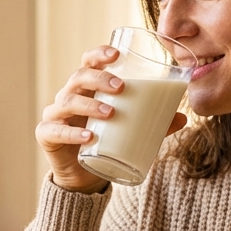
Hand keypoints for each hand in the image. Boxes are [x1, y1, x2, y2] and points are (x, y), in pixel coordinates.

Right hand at [36, 46, 187, 192]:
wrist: (85, 175)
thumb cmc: (107, 143)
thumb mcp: (132, 131)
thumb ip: (155, 124)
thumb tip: (183, 117)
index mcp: (88, 88)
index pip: (89, 62)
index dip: (99, 54)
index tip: (117, 54)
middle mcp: (69, 96)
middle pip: (78, 77)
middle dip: (99, 78)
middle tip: (121, 87)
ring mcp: (56, 115)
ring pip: (67, 101)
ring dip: (90, 104)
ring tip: (111, 113)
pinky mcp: (47, 136)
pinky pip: (55, 130)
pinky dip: (72, 133)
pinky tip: (89, 137)